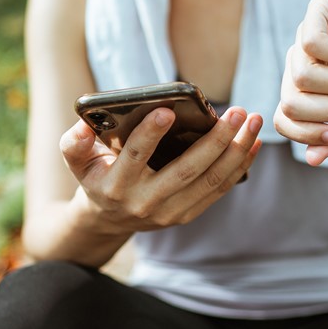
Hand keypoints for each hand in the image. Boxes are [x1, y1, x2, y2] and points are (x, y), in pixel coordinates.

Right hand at [61, 107, 261, 233]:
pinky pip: (218, 190)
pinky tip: (253, 143)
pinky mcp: (187, 214)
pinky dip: (239, 166)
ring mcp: (169, 212)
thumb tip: (83, 124)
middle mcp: (144, 203)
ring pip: (210, 181)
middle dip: (215, 140)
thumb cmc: (97, 175)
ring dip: (236, 151)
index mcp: (115, 186)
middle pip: (186, 171)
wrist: (107, 218)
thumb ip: (74, 143)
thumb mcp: (77, 160)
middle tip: (237, 112)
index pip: (134, 157)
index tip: (168, 110)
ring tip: (252, 122)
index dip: (150, 134)